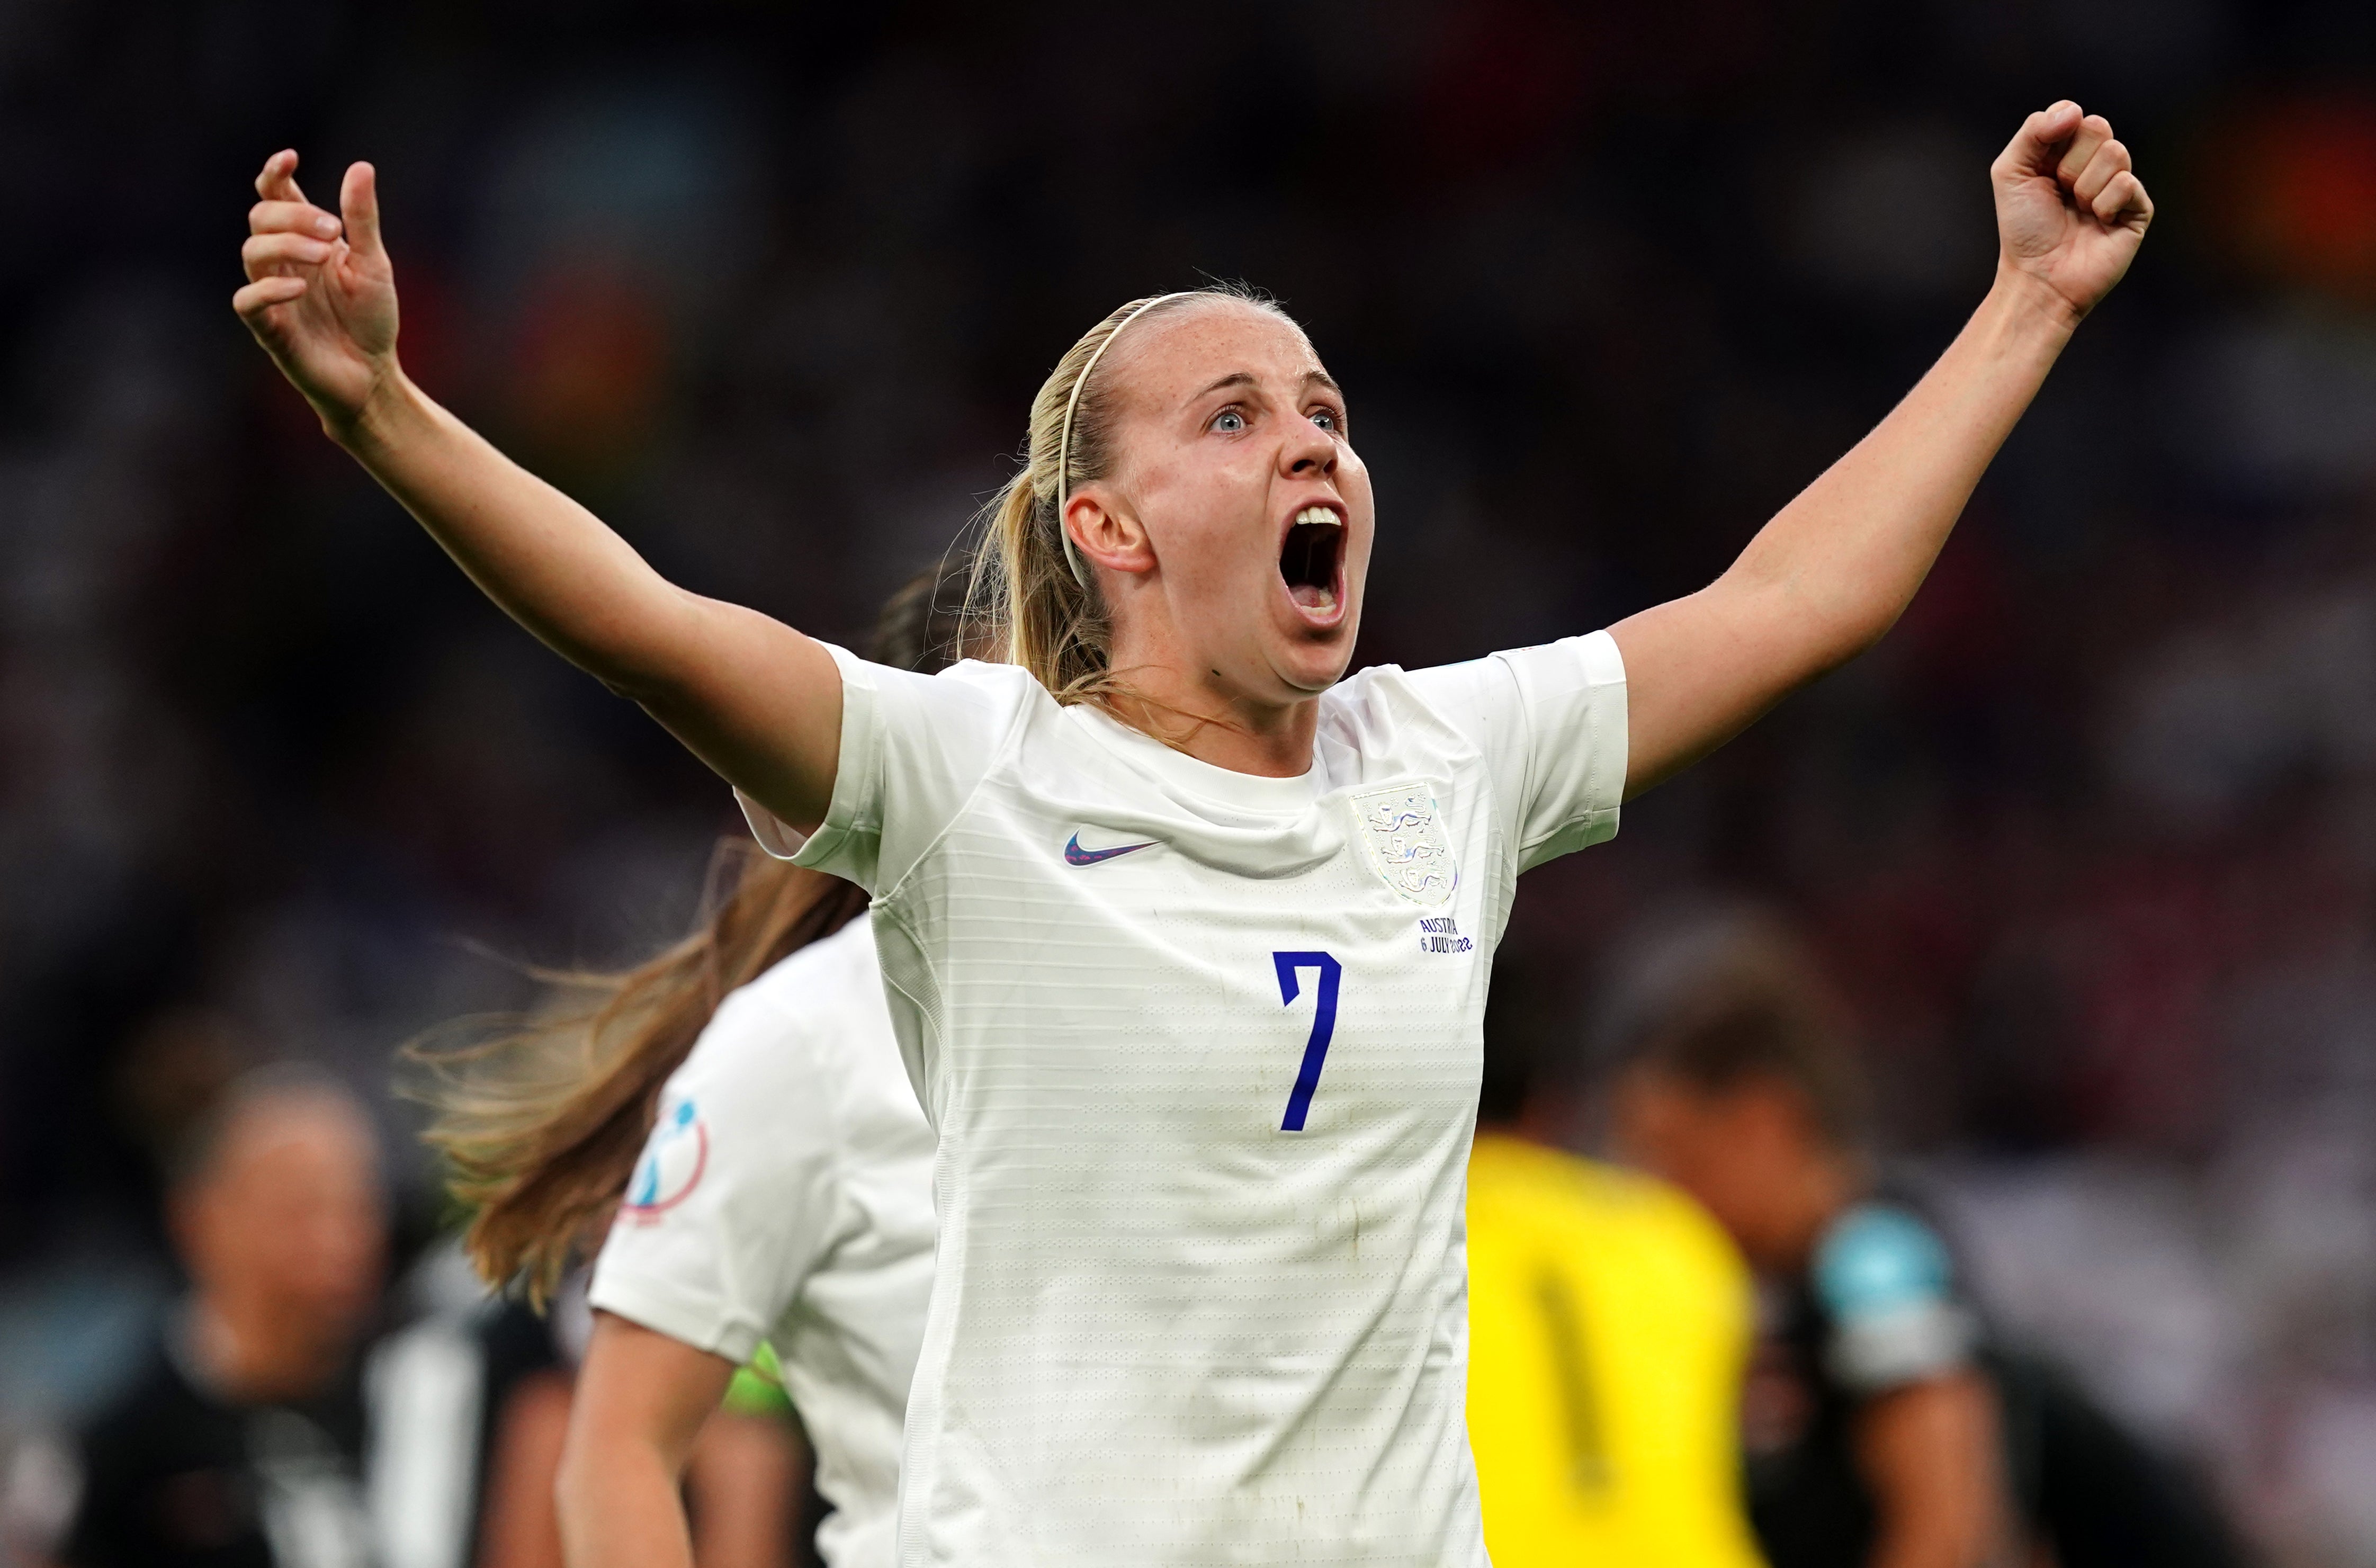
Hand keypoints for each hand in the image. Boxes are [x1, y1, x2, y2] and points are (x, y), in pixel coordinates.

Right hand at [233, 151, 399, 433]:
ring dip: (287, 245)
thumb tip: (360, 166)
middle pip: (260, 217)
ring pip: (251, 252)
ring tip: (326, 255)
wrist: (374, 375)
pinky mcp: (269, 328)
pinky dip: (269, 289)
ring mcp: (272, 294)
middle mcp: (282, 262)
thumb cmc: (371, 320)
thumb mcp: (374, 265)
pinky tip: (300, 288)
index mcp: (304, 241)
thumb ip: (362, 219)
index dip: (273, 174)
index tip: (288, 157)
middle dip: (294, 215)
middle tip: (334, 231)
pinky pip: (248, 301)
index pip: (275, 197)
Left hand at [1991, 101, 2152, 322]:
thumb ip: (2032, 132)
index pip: (2073, 114)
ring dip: (2084, 187)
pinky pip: (2127, 184)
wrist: (2039, 277)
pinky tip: (2097, 223)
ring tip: (2076, 211)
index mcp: (2065, 151)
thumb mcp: (2011, 173)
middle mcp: (2094, 163)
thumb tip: (2073, 110)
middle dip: (2069, 163)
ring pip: (2115, 153)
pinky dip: (2104, 205)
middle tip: (2059, 192)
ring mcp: (2118, 184)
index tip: (2040, 167)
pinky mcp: (2138, 207)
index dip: (2055, 136)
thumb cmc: (2023, 229)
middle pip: (2097, 127)